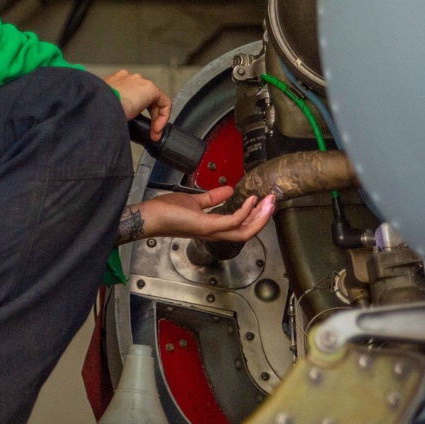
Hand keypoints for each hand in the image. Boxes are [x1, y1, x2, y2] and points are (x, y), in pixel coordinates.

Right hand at [104, 69, 171, 140]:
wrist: (99, 107)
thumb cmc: (97, 111)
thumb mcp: (105, 111)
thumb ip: (113, 112)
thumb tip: (117, 124)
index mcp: (113, 83)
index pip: (130, 95)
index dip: (135, 112)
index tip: (133, 125)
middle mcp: (127, 79)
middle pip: (144, 98)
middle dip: (148, 116)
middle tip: (147, 132)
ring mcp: (138, 82)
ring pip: (154, 100)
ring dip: (155, 118)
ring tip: (152, 132)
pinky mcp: (149, 88)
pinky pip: (164, 102)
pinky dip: (163, 116)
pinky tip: (156, 128)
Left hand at [114, 186, 274, 245]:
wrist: (150, 216)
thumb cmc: (167, 211)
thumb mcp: (195, 201)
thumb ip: (212, 197)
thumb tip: (229, 190)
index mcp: (213, 227)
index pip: (240, 226)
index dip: (255, 216)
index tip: (264, 202)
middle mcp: (215, 232)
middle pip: (247, 231)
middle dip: (263, 217)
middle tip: (274, 202)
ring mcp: (211, 231)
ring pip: (244, 230)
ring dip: (259, 216)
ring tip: (269, 202)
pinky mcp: (206, 226)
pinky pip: (232, 221)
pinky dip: (244, 211)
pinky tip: (250, 200)